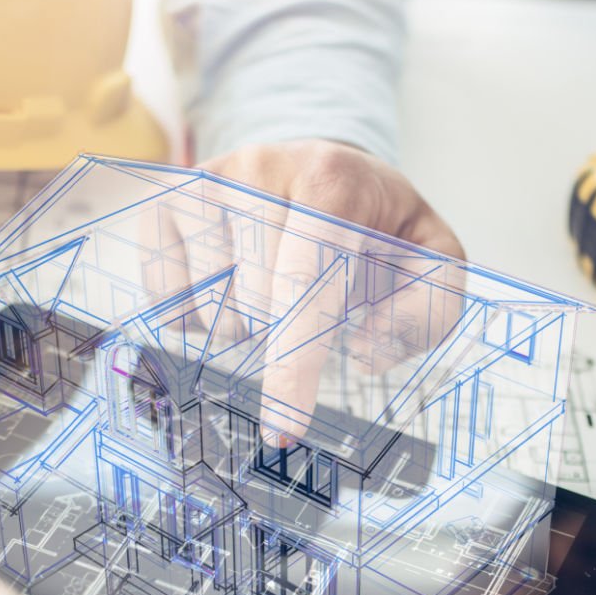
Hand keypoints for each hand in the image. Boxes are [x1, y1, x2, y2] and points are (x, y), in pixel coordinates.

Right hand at [196, 140, 466, 445]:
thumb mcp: (432, 259)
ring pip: (211, 308)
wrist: (324, 169)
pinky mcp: (163, 204)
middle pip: (256, 306)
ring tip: (273, 285)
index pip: (304, 282)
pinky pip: (168, 302)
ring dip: (245, 326)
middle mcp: (258, 168)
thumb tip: (362, 350)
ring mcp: (203, 181)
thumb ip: (428, 311)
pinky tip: (231, 283)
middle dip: (285, 335)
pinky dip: (201, 317)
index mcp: (332, 179)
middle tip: (313, 300)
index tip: (284, 426)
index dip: (294, 361)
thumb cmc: (376, 228)